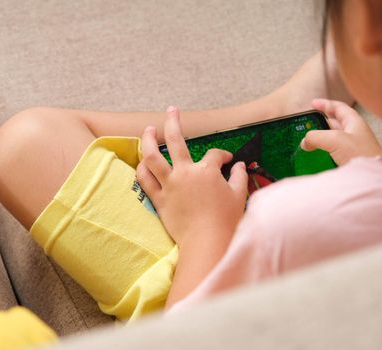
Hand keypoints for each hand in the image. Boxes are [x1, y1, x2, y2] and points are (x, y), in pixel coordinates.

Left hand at [136, 106, 247, 247]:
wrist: (207, 242)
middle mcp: (185, 173)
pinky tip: (142, 162)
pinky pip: (145, 181)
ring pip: (152, 156)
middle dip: (173, 121)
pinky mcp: (159, 200)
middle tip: (172, 110)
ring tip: (148, 130)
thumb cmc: (226, 220)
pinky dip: (142, 169)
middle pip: (175, 140)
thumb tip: (239, 166)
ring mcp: (169, 185)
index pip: (214, 155)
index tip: (226, 161)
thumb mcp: (239, 196)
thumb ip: (239, 177)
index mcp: (206, 171)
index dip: (222, 155)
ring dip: (148, 140)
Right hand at [301, 99, 381, 164]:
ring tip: (306, 141)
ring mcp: (352, 146)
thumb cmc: (361, 155)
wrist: (372, 178)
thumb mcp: (335, 139)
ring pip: (332, 138)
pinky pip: (332, 151)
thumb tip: (304, 142)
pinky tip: (315, 155)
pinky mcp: (348, 159)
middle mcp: (354, 133)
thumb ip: (316, 136)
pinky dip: (322, 151)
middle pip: (334, 123)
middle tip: (306, 125)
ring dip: (319, 138)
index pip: (339, 107)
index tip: (312, 103)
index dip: (325, 104)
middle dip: (319, 123)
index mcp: (354, 122)